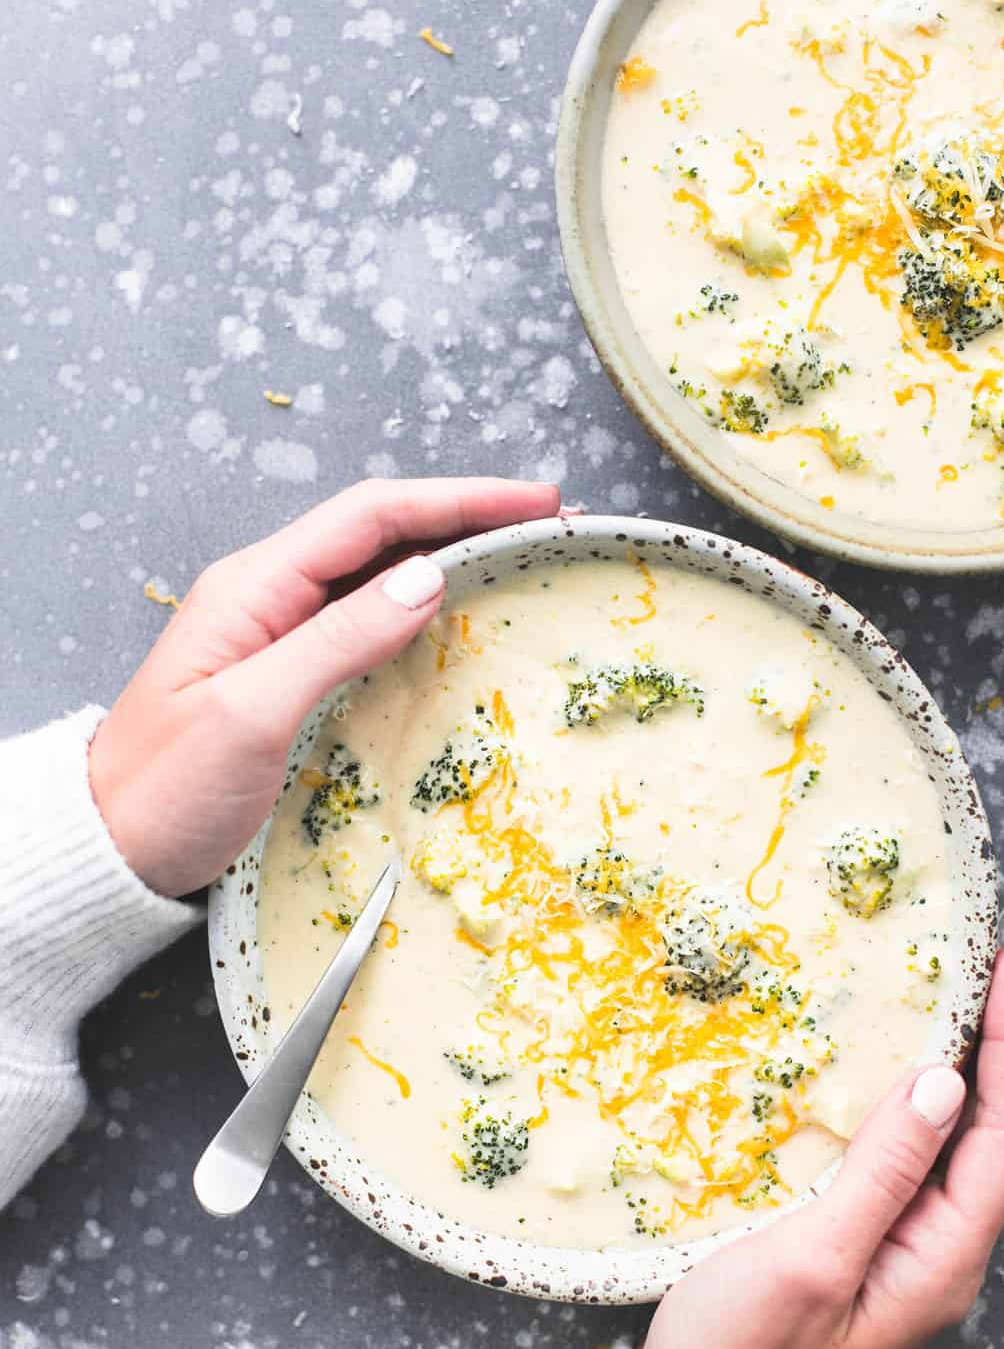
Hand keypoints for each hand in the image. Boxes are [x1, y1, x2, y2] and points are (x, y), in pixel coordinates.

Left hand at [88, 477, 559, 897]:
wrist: (108, 850)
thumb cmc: (166, 788)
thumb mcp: (253, 713)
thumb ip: (339, 641)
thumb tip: (428, 578)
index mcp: (255, 585)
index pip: (372, 515)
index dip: (459, 499)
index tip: (535, 500)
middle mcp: (271, 594)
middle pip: (384, 532)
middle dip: (469, 518)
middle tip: (550, 523)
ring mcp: (281, 632)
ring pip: (382, 573)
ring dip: (454, 557)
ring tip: (524, 556)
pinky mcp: (292, 673)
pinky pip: (370, 620)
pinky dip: (427, 606)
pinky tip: (465, 614)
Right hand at [636, 945, 1003, 1348]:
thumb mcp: (809, 1258)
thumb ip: (880, 1174)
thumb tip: (945, 1084)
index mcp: (941, 1262)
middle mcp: (936, 1254)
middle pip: (988, 1134)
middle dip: (993, 1045)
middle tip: (978, 962)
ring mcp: (898, 1249)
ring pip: (944, 1142)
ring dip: (949, 1066)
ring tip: (940, 991)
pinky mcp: (856, 1241)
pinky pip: (897, 1157)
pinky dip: (897, 1099)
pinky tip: (874, 1062)